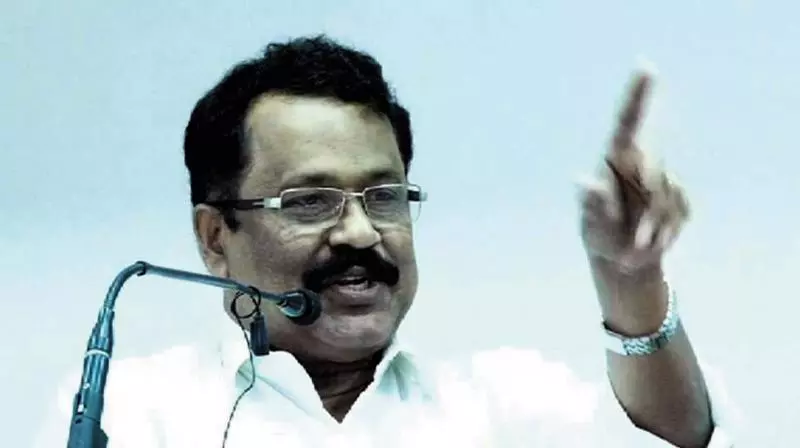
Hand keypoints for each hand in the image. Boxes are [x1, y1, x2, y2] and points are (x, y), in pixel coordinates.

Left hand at [579, 72, 689, 275]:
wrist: (623, 261)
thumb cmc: (600, 238)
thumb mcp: (593, 227)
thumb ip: (592, 206)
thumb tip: (582, 181)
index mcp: (615, 162)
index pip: (627, 122)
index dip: (637, 95)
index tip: (645, 66)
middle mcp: (640, 164)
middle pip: (655, 173)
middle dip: (646, 214)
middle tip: (630, 245)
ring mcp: (662, 180)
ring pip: (669, 198)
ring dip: (653, 229)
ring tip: (634, 246)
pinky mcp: (680, 198)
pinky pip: (681, 212)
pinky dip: (667, 234)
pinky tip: (651, 243)